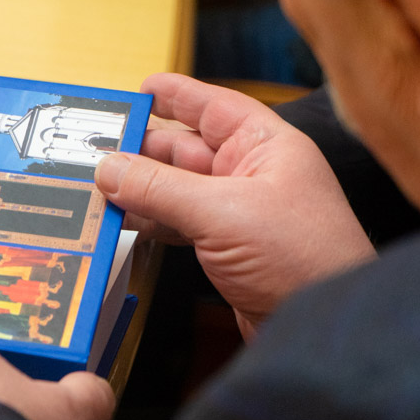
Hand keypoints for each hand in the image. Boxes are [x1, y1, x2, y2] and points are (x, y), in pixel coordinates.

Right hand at [96, 74, 376, 336]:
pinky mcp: (229, 248)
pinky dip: (151, 220)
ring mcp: (240, 212)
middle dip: (142, 148)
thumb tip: (109, 167)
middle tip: (94, 147)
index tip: (137, 89)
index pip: (214, 106)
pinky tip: (122, 220)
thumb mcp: (223, 213)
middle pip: (186, 148)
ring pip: (178, 188)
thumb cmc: (302, 260)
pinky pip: (180, 222)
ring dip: (140, 188)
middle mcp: (254, 173)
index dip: (175, 94)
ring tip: (96, 184)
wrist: (324, 330)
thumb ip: (160, 188)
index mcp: (266, 146)